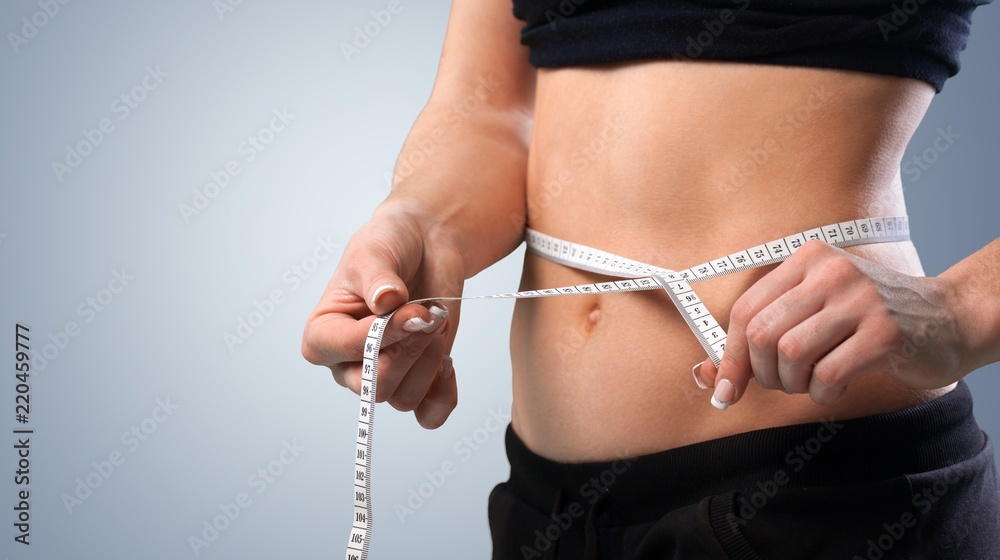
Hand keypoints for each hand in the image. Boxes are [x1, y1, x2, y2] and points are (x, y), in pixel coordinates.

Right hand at [301, 203, 464, 427]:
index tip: (408, 305)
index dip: (382, 334)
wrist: (425, 244)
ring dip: (430, 360)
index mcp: (323, 334)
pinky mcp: (417, 379)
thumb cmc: (388, 245)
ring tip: (434, 320)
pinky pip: (429, 413)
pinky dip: (443, 394)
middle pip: (377, 386)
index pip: (347, 352)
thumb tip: (386, 301)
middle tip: (427, 312)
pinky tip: (448, 362)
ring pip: (405, 397)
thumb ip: (377, 277)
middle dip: (410, 348)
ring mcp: (383, 374)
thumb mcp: (374, 250)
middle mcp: (349, 364)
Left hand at [695, 240, 964, 408]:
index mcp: (807, 259)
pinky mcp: (884, 333)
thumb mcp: (812, 315)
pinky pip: (827, 374)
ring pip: (790, 355)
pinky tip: (834, 386)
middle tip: (782, 383)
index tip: (725, 389)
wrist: (948, 318)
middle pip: (763, 335)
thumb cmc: (869, 321)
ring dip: (793, 384)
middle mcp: (831, 272)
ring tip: (811, 381)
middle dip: (762, 374)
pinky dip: (822, 392)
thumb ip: (759, 341)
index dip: (729, 356)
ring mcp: (860, 300)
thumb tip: (706, 377)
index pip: (745, 311)